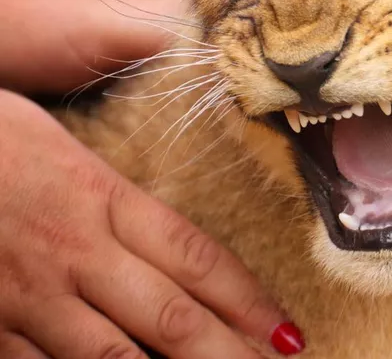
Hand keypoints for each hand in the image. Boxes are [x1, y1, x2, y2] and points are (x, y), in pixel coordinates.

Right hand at [0, 0, 304, 356]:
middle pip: (169, 314)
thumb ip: (114, 175)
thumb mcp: (56, 135)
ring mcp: (26, 293)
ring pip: (112, 357)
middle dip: (230, 352)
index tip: (286, 326)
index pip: (194, 255)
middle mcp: (73, 248)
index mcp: (98, 194)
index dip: (246, 298)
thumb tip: (163, 169)